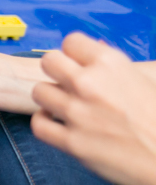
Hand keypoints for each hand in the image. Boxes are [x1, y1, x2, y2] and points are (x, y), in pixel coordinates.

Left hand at [32, 32, 155, 184]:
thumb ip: (119, 66)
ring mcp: (78, 113)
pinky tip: (57, 123)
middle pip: (48, 62)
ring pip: (39, 91)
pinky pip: (38, 124)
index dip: (75, 54)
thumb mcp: (149, 79)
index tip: (80, 64)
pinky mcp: (72, 143)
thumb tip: (99, 52)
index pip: (72, 41)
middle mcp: (90, 84)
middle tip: (68, 83)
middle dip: (57, 70)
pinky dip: (44, 122)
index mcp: (111, 64)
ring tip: (64, 104)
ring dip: (50, 97)